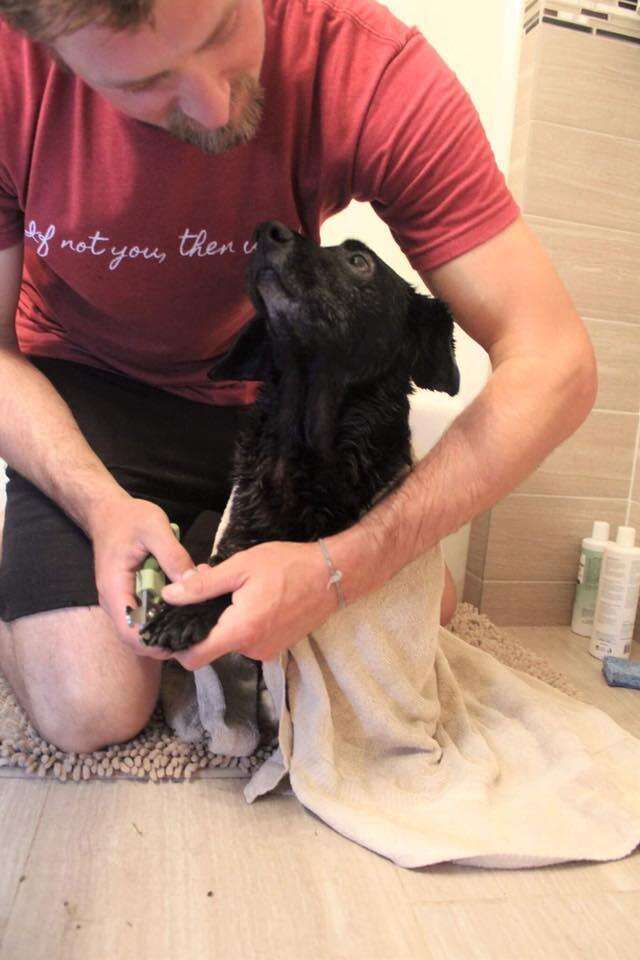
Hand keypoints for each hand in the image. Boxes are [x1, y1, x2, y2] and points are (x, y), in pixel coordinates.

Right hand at [89, 492, 195, 658]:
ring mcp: (120, 601)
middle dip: (164, 641)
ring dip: (164, 630)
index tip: (184, 640)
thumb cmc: (129, 518)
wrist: (108, 512)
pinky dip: (162, 617)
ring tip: (192, 623)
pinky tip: (183, 609)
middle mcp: (114, 601)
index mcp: (115, 589)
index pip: (130, 632)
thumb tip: (195, 582)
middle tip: (195, 634)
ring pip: (140, 630)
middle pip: (136, 638)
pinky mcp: (128, 596)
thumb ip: (174, 556)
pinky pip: (144, 616)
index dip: (155, 644)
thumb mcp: (155, 528)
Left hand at [161, 541, 339, 669]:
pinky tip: (252, 598)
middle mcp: (252, 649)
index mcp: (239, 631)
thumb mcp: (240, 567)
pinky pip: (248, 639)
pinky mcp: (278, 647)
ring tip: (236, 588)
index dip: (176, 647)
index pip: (193, 659)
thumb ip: (202, 585)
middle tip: (209, 586)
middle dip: (205, 621)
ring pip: (230, 641)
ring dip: (226, 619)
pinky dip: (243, 622)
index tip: (170, 628)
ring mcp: (267, 651)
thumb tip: (169, 596)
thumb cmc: (288, 566)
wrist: (333, 575)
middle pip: (211, 646)